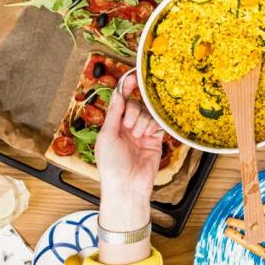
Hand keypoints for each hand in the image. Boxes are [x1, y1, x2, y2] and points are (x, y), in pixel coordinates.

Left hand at [94, 78, 162, 225]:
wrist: (128, 186)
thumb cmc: (111, 166)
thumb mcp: (107, 137)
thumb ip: (114, 114)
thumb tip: (117, 93)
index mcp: (112, 126)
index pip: (120, 102)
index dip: (126, 90)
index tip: (132, 77)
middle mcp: (127, 127)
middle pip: (136, 106)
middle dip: (133, 113)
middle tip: (128, 127)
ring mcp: (142, 133)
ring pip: (147, 114)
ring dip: (142, 122)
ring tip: (138, 136)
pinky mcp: (155, 140)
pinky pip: (158, 124)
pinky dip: (154, 126)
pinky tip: (149, 135)